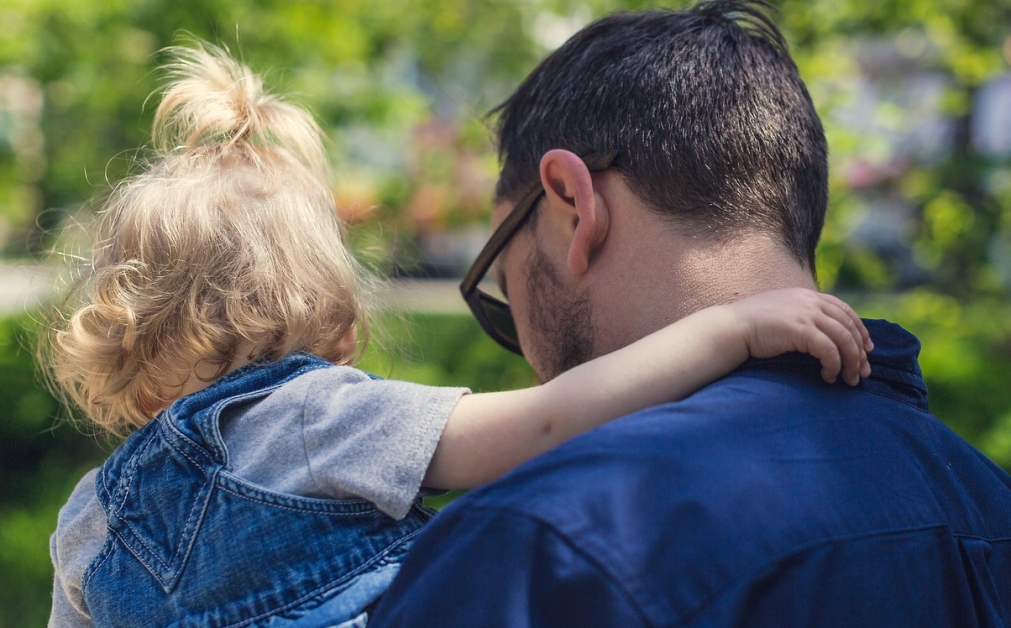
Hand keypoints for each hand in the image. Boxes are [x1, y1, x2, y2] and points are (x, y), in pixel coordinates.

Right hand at [728, 288, 872, 385]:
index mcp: (807, 296)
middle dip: (860, 351)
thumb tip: (818, 334)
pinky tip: (829, 377)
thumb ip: (801, 316)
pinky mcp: (801, 330)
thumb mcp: (781, 313)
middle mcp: (810, 301)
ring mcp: (806, 314)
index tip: (867, 349)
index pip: (845, 310)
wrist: (731, 328)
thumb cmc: (752, 326)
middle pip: (849, 326)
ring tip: (851, 380)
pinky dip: (834, 365)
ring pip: (844, 339)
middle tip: (864, 372)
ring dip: (851, 362)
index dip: (860, 330)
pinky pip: (829, 350)